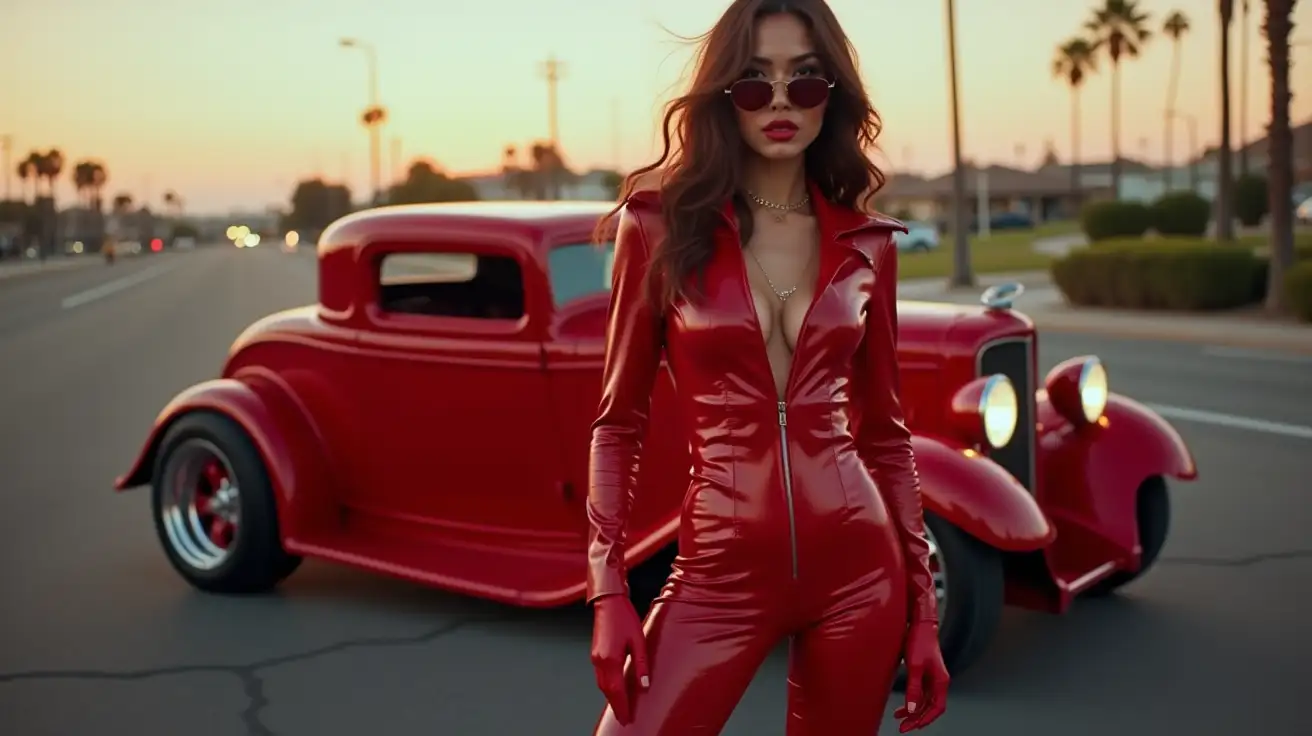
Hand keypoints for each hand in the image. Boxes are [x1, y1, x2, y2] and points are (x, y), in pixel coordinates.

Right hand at [590, 594, 649, 724]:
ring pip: (602, 685)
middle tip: (624, 718)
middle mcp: (600, 661)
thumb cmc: (624, 617)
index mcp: (610, 659)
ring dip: (611, 697)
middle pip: (607, 691)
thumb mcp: (638, 640)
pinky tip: (614, 689)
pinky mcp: (595, 654)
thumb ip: (641, 664)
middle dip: (616, 705)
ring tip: (621, 707)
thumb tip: (644, 685)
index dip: (622, 706)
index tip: (627, 718)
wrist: (607, 601)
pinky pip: (600, 676)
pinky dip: (607, 687)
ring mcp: (595, 658)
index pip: (617, 690)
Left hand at [894, 621, 948, 731]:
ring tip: (899, 718)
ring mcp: (933, 678)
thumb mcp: (914, 666)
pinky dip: (912, 701)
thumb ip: (914, 688)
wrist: (920, 624)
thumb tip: (913, 709)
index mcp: (941, 681)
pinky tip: (902, 706)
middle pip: (931, 707)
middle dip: (918, 718)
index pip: (937, 707)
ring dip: (914, 711)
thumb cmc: (919, 641)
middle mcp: (939, 681)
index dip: (926, 719)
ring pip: (925, 701)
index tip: (913, 726)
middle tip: (903, 727)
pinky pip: (921, 693)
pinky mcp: (925, 673)